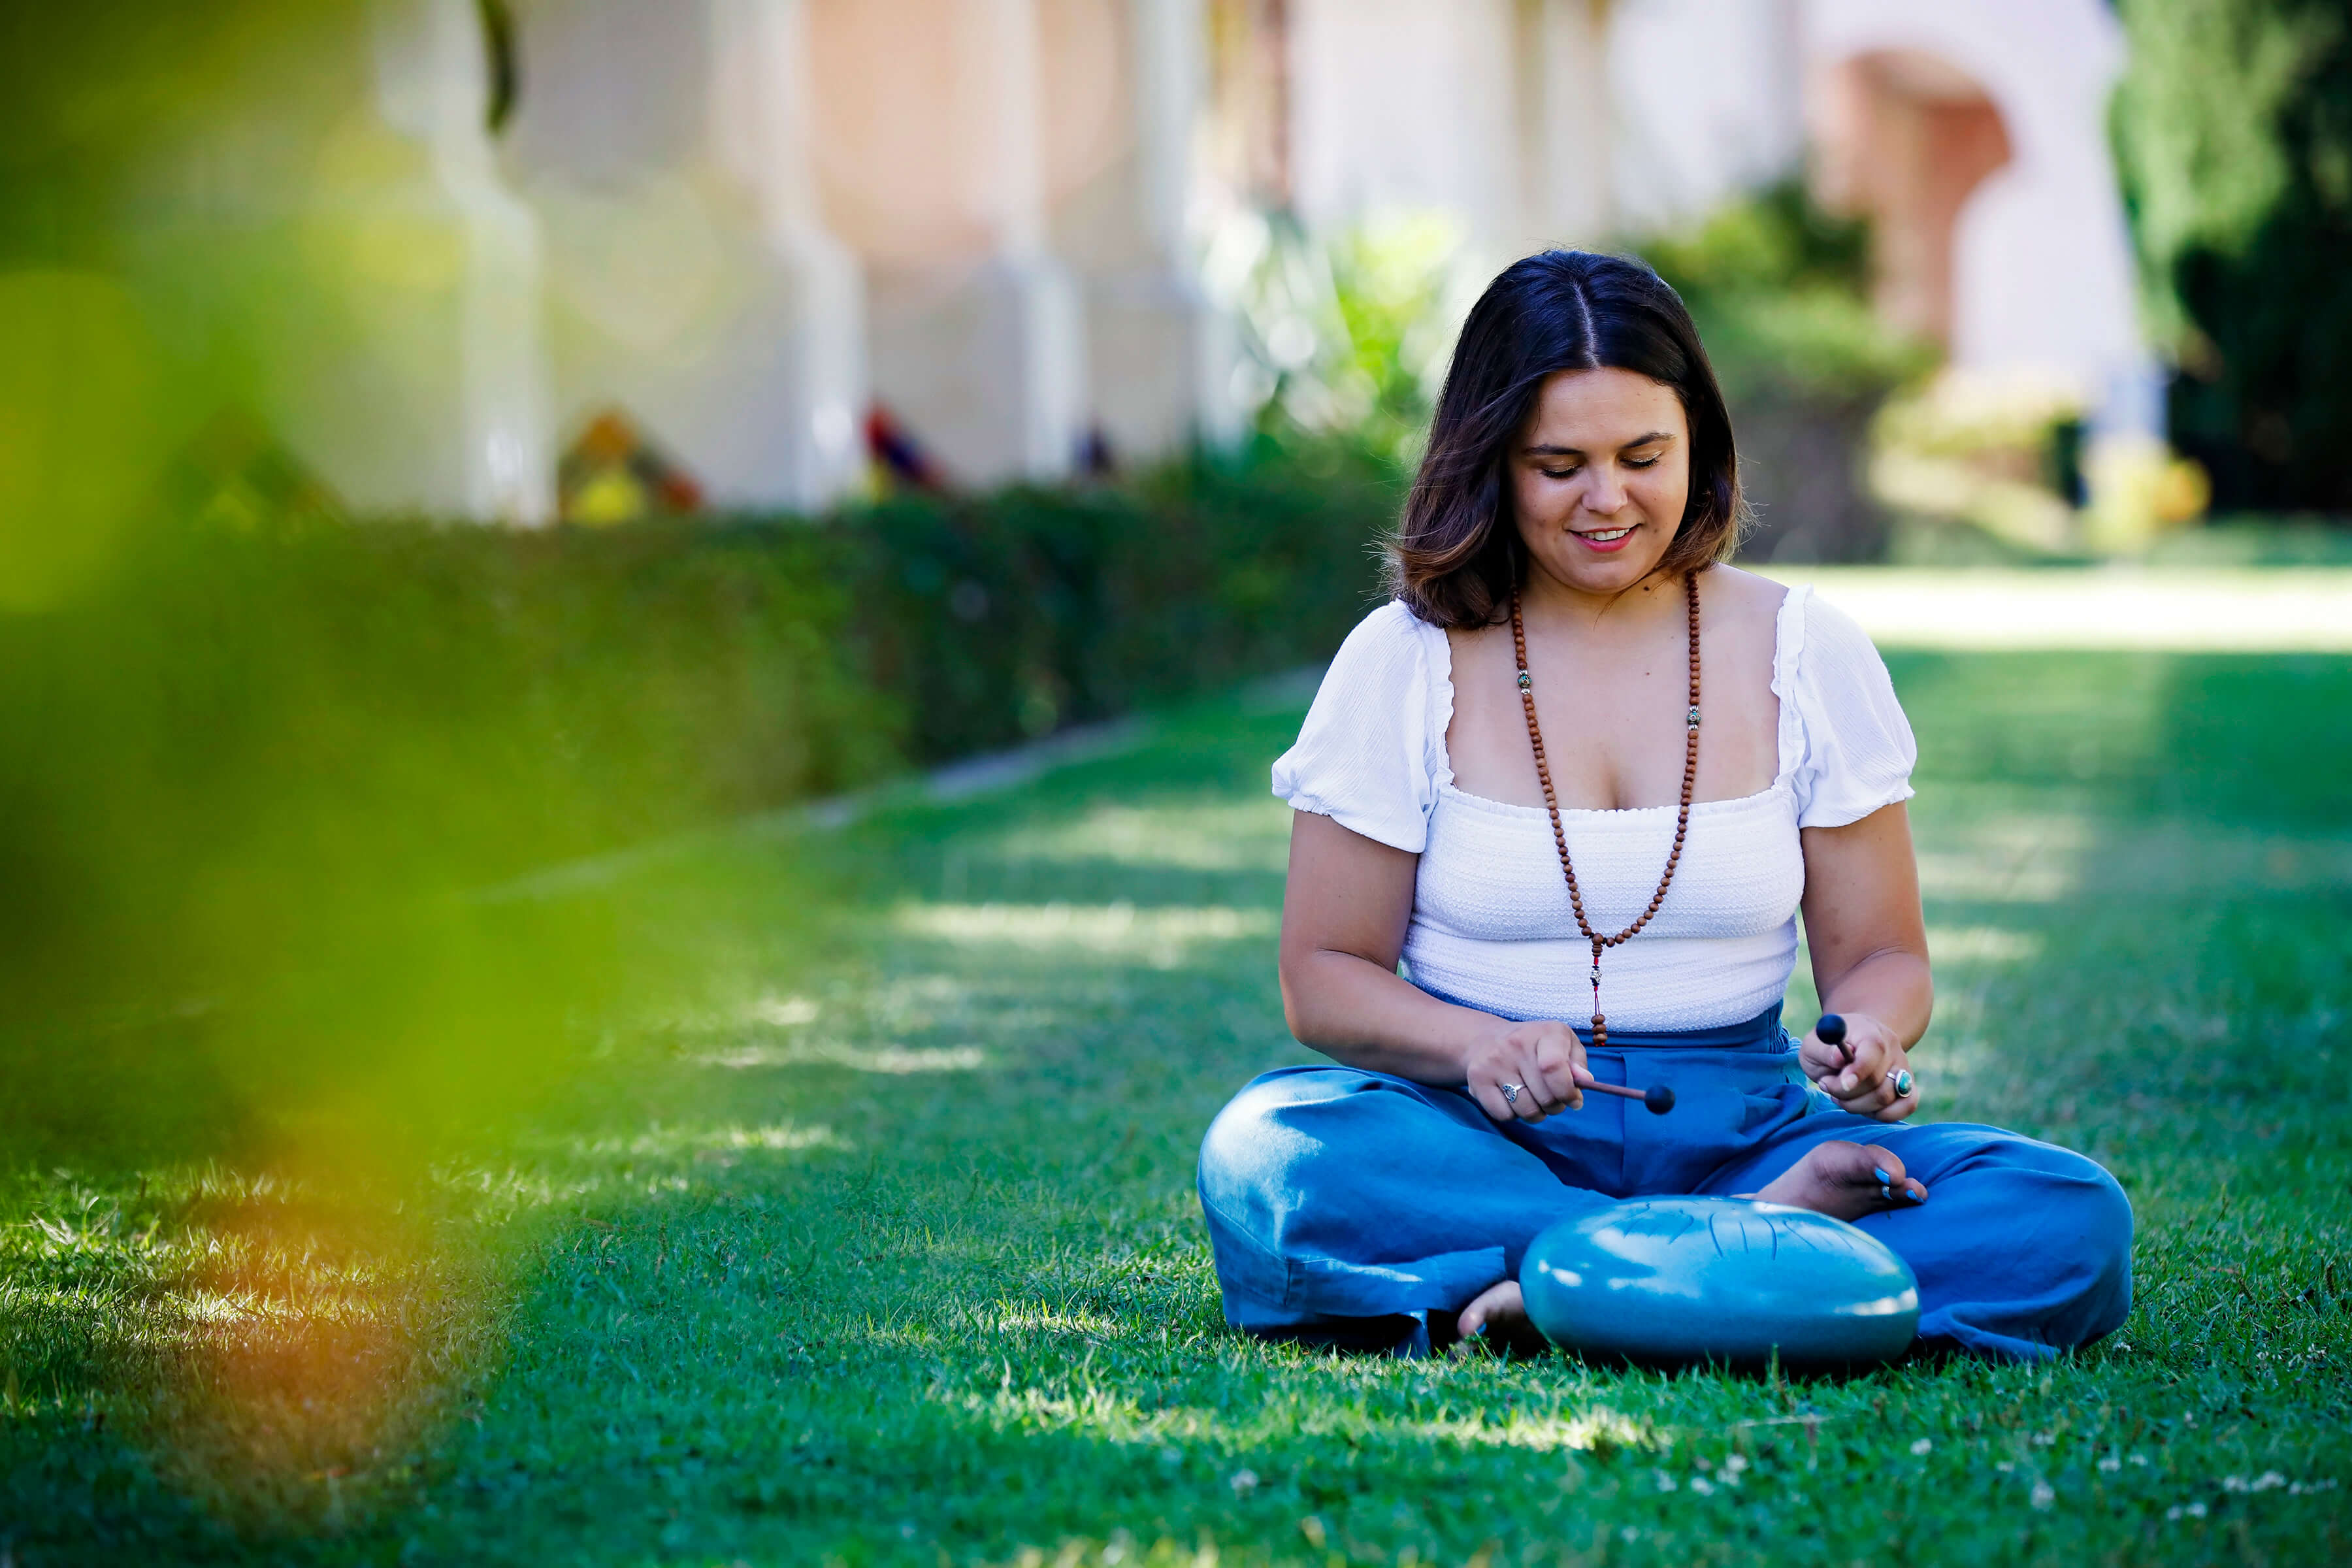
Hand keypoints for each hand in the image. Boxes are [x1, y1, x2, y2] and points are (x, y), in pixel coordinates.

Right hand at [1465, 1018, 1585, 1123]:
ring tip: (1534, 1100)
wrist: (1486, 1039)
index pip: (1555, 1067)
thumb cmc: (1535, 1045)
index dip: (1567, 1091)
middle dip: (1555, 1106)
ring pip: (1526, 1110)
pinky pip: (1504, 1115)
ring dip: (1536, 1114)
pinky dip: (1514, 1115)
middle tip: (1553, 1099)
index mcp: (1544, 1033)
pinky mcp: (1477, 1080)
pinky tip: (1514, 1100)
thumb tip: (1584, 1082)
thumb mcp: (1564, 1044)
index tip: (1573, 1100)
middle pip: (1545, 1097)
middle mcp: (1515, 1044)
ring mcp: (1493, 1062)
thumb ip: (1578, 1063)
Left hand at [1799, 1011, 1918, 1122]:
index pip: (1874, 1049)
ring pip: (1887, 1097)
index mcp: (1868, 1030)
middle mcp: (1891, 1048)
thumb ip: (1823, 1050)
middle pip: (1877, 1080)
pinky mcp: (1908, 1087)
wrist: (1847, 1048)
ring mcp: (1902, 1068)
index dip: (1858, 1070)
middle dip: (1845, 1092)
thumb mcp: (1813, 1044)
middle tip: (1826, 1084)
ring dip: (1857, 1105)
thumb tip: (1839, 1058)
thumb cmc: (1827, 1047)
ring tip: (1840, 1094)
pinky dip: (1881, 1114)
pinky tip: (1861, 1105)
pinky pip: (1907, 1106)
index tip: (1842, 1083)